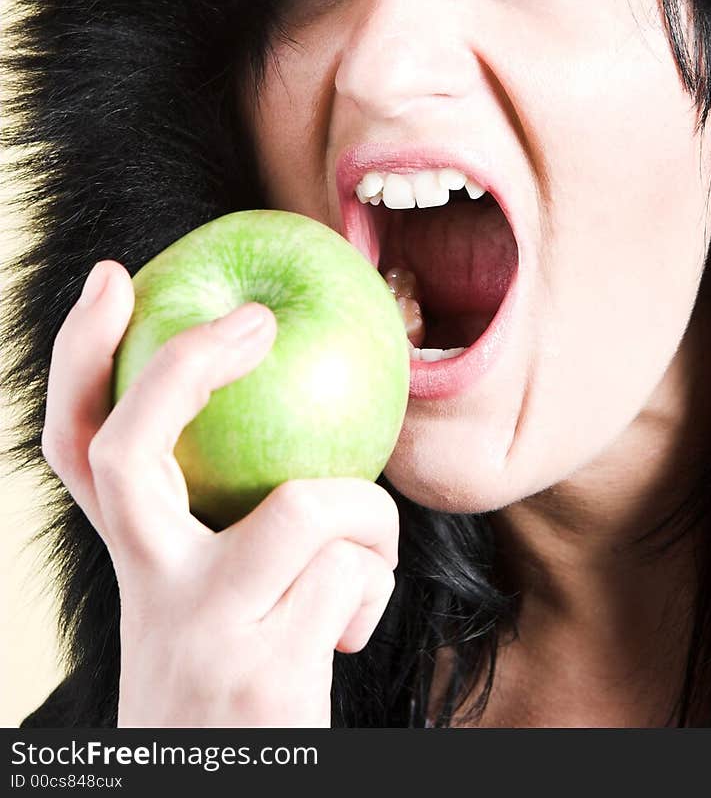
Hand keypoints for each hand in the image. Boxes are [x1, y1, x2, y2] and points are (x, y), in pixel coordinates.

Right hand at [41, 260, 398, 726]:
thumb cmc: (243, 686)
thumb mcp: (214, 602)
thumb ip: (231, 524)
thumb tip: (302, 406)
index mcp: (137, 564)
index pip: (78, 447)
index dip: (79, 358)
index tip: (115, 280)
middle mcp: (148, 591)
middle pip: (128, 452)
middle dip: (184, 364)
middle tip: (255, 321)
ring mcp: (201, 631)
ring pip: (306, 504)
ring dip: (365, 515)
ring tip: (362, 556)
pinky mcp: (264, 674)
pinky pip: (354, 572)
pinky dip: (375, 587)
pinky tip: (352, 629)